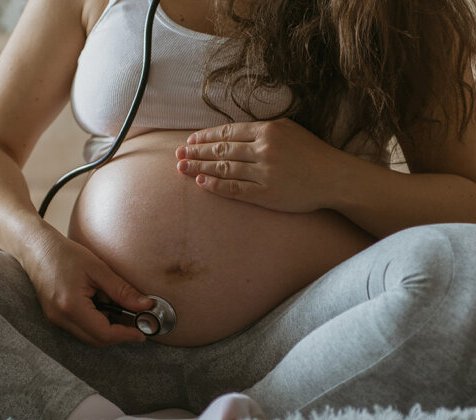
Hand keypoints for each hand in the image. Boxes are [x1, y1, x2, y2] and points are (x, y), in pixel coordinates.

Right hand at [21, 229, 152, 346]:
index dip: (126, 334)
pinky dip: (95, 323)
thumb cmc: (65, 253)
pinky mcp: (55, 317)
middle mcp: (60, 318)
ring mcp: (55, 319)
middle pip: (96, 340)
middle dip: (119, 334)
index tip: (142, 330)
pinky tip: (103, 307)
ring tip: (120, 311)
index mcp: (71, 306)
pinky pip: (80, 329)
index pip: (104, 333)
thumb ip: (122, 290)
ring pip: (88, 337)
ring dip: (107, 329)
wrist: (37, 248)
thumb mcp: (98, 268)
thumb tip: (145, 307)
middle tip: (136, 322)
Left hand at [175, 118, 349, 212]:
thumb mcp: (289, 130)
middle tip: (178, 153)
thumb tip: (231, 132)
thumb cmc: (312, 154)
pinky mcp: (266, 193)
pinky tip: (201, 183)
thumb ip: (261, 130)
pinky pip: (235, 189)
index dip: (206, 137)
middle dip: (196, 151)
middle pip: (221, 150)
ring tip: (182, 167)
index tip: (190, 140)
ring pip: (224, 169)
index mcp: (268, 130)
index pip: (228, 132)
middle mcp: (264, 149)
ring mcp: (264, 172)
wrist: (335, 178)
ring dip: (200, 168)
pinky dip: (216, 186)